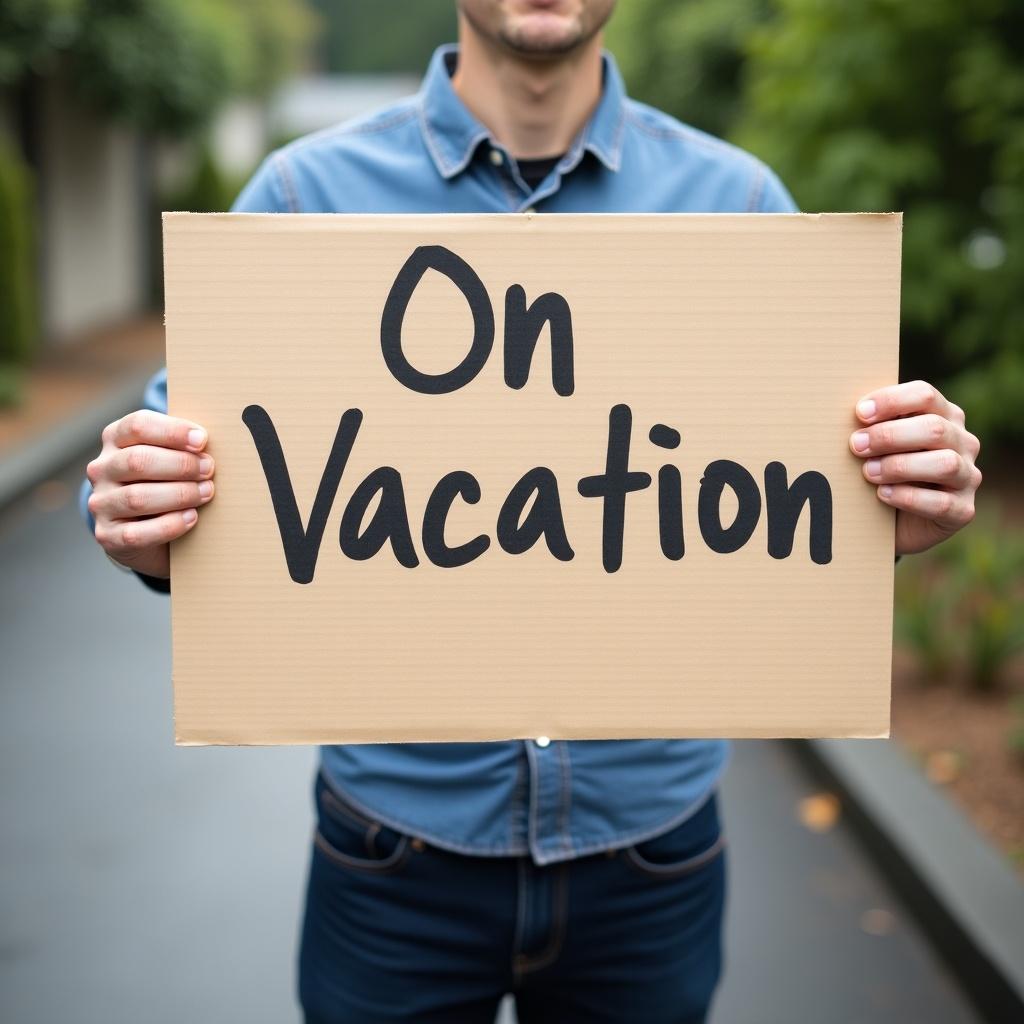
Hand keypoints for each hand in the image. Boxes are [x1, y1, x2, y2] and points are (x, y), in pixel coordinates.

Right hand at [86, 410, 214, 577]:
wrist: (146, 533)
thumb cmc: (165, 484)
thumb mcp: (170, 458)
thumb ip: (183, 446)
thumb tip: (211, 441)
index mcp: (116, 440)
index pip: (137, 426)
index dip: (173, 431)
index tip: (202, 440)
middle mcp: (102, 469)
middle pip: (138, 460)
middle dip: (181, 465)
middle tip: (209, 469)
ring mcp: (101, 503)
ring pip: (137, 497)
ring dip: (180, 494)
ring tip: (207, 492)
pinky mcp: (108, 536)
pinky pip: (137, 533)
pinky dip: (170, 525)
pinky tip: (191, 518)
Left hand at [850, 381, 980, 555]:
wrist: (896, 522)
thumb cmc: (885, 471)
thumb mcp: (880, 445)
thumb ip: (873, 426)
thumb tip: (844, 412)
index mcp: (944, 416)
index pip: (925, 395)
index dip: (891, 401)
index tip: (860, 413)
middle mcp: (963, 443)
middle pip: (934, 429)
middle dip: (889, 436)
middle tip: (856, 446)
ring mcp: (968, 477)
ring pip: (944, 464)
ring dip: (900, 466)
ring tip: (868, 472)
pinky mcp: (963, 510)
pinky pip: (941, 503)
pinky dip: (908, 498)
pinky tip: (883, 495)